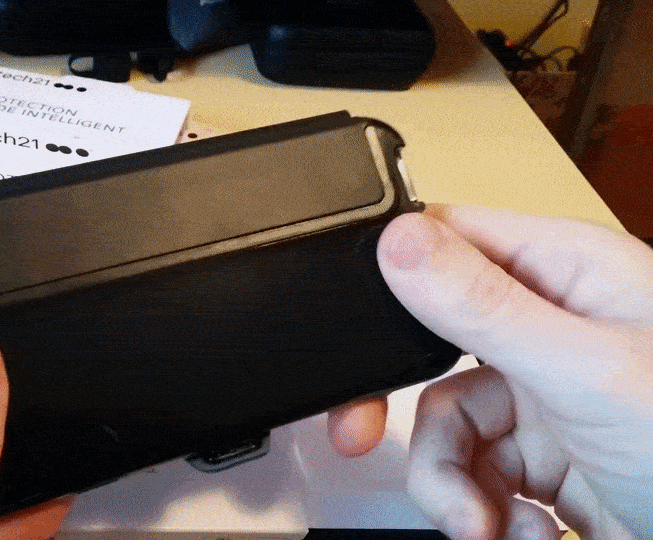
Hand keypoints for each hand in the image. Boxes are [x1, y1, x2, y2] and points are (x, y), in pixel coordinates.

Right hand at [374, 205, 652, 538]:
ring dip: (451, 483)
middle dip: (399, 404)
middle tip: (358, 436)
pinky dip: (481, 510)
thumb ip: (486, 307)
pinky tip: (519, 531)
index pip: (449, 241)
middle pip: (432, 344)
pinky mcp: (548, 457)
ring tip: (481, 524)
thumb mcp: (588, 373)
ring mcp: (548, 394)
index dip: (391, 281)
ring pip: (447, 424)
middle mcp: (552, 325)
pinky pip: (476, 472)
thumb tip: (399, 243)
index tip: (357, 335)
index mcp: (568, 272)